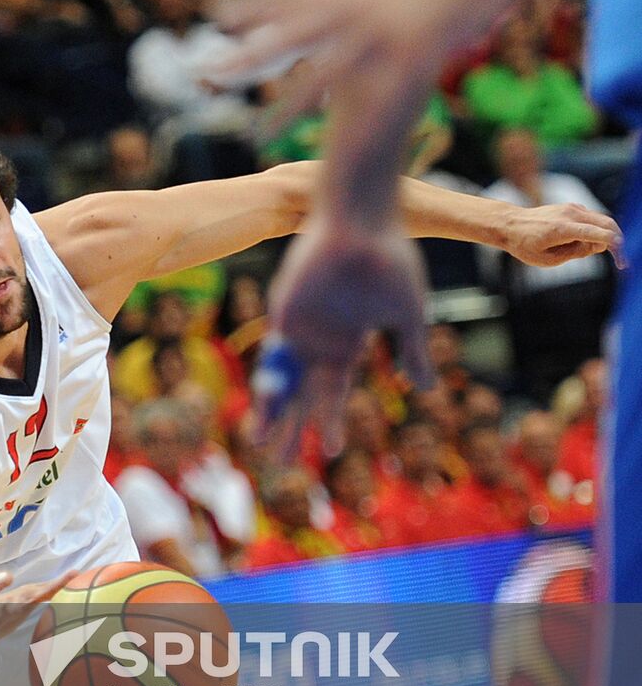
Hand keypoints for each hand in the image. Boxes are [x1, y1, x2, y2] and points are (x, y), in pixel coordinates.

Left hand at [210, 0, 524, 132]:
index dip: (251, 7)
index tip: (215, 16)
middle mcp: (354, 6)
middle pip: (287, 37)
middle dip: (246, 59)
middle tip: (205, 75)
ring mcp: (380, 32)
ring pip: (320, 79)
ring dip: (287, 110)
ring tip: (256, 136)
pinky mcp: (411, 55)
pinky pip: (375, 99)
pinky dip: (351, 125)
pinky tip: (331, 148)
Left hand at [253, 218, 432, 457]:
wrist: (364, 218)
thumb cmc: (390, 259)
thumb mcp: (407, 313)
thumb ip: (412, 352)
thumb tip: (425, 390)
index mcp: (347, 342)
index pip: (335, 392)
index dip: (331, 422)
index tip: (330, 452)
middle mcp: (320, 340)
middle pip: (303, 396)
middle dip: (294, 429)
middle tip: (282, 466)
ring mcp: (300, 327)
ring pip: (283, 382)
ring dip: (273, 414)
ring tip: (261, 446)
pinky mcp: (284, 312)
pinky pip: (274, 355)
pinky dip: (271, 382)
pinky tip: (265, 407)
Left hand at [502, 203, 624, 268]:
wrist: (510, 224)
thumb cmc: (524, 245)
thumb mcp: (547, 260)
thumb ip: (574, 254)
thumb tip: (597, 245)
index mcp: (562, 229)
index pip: (598, 234)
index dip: (614, 247)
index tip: (621, 262)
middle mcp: (570, 214)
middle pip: (607, 223)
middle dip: (616, 241)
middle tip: (616, 259)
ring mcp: (572, 208)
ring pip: (602, 220)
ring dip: (604, 236)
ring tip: (579, 249)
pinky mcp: (572, 207)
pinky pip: (592, 219)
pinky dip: (595, 231)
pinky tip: (576, 242)